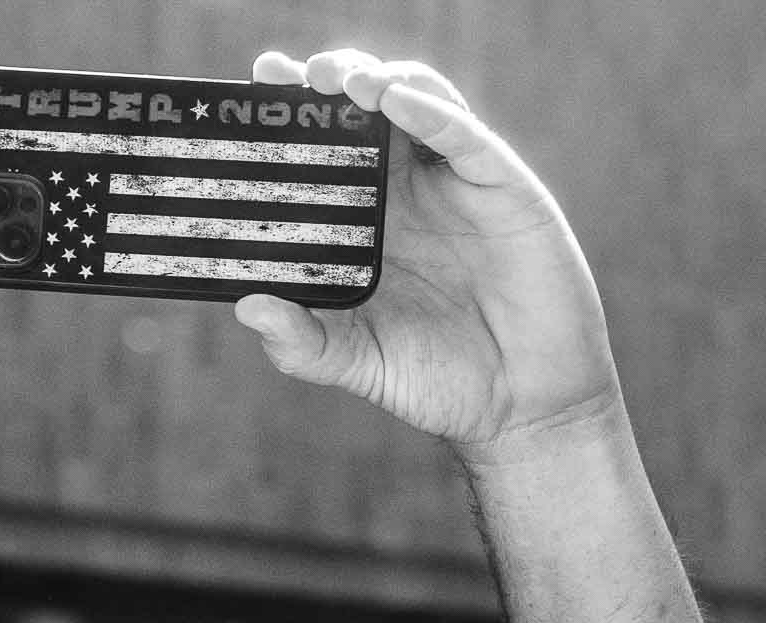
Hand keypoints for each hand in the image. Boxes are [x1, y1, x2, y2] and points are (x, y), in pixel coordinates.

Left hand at [237, 49, 624, 458]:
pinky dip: (431, 111)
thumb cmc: (435, 379)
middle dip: (324, 83)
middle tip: (284, 74)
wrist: (519, 404)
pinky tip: (396, 100)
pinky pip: (466, 137)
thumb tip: (246, 307)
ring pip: (415, 103)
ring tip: (337, 80)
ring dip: (375, 80)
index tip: (249, 94)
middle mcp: (406, 192)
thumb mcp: (354, 361)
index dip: (289, 119)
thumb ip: (300, 343)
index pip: (322, 152)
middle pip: (362, 112)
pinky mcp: (503, 188)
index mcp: (364, 223)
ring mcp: (454, 184)